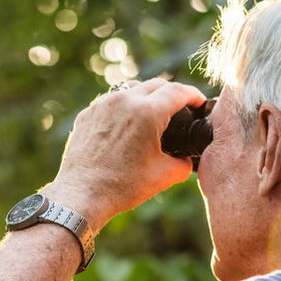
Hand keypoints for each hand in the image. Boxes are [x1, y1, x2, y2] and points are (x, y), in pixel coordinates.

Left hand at [44, 78, 205, 231]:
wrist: (82, 195)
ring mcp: (103, 105)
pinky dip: (124, 107)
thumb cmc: (122, 187)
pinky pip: (111, 101)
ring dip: (147, 96)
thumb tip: (186, 159)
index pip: (178, 91)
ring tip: (153, 113)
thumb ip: (183, 163)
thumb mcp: (163, 176)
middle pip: (156, 85)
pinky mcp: (88, 114)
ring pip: (132, 89)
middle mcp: (124, 101)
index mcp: (147, 113)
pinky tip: (127, 124)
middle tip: (180, 108)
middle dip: (172, 93)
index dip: (193, 95)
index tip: (199, 102)